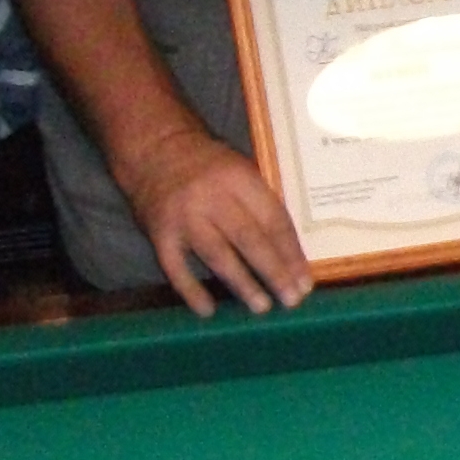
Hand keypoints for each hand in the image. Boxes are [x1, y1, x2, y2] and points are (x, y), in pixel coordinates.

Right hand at [110, 125, 311, 318]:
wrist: (154, 149)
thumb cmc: (208, 166)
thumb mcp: (241, 172)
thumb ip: (261, 205)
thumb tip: (290, 254)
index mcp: (241, 180)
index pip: (273, 221)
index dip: (291, 253)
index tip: (305, 281)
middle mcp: (213, 197)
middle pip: (249, 239)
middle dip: (274, 272)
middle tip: (292, 300)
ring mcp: (184, 216)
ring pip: (217, 254)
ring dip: (242, 283)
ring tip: (262, 307)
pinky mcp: (158, 232)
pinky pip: (175, 266)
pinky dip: (190, 289)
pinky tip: (207, 310)